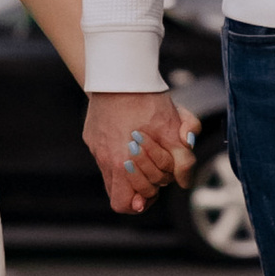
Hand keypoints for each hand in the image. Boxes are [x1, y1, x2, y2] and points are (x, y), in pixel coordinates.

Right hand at [84, 89, 195, 215]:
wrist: (121, 71)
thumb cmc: (148, 99)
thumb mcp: (174, 129)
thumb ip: (182, 160)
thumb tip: (183, 182)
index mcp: (121, 163)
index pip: (124, 204)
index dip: (142, 201)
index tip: (154, 189)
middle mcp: (104, 158)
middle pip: (120, 192)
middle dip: (142, 184)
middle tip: (156, 167)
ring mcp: (95, 147)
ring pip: (111, 175)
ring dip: (130, 172)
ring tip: (146, 152)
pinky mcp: (91, 135)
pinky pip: (104, 155)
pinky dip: (119, 153)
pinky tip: (132, 135)